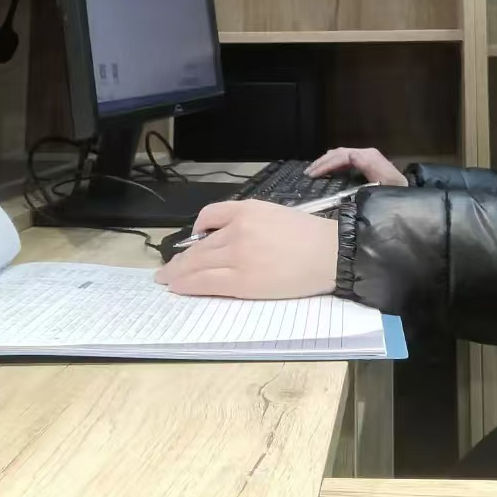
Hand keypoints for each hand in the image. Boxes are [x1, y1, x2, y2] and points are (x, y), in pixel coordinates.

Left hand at [155, 199, 338, 298]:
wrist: (329, 253)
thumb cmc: (308, 236)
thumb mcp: (274, 213)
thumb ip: (248, 220)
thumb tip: (225, 236)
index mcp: (247, 209)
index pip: (209, 216)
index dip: (196, 231)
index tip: (193, 241)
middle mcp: (237, 229)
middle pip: (199, 244)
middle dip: (179, 258)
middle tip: (166, 268)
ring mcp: (237, 255)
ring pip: (197, 263)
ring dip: (177, 272)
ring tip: (167, 279)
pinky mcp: (240, 281)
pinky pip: (204, 282)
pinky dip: (186, 284)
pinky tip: (178, 287)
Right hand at [306, 147, 407, 186]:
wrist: (409, 193)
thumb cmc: (396, 193)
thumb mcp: (383, 187)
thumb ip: (366, 176)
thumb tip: (349, 163)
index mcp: (369, 158)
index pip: (342, 157)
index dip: (326, 164)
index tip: (313, 175)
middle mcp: (368, 153)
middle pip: (340, 153)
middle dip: (323, 162)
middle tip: (308, 173)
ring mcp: (368, 156)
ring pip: (342, 154)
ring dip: (327, 161)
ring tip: (313, 170)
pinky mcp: (368, 162)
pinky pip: (347, 158)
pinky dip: (334, 162)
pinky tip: (327, 169)